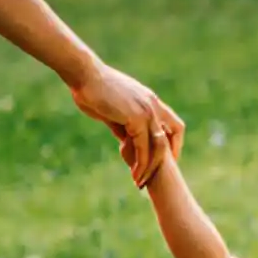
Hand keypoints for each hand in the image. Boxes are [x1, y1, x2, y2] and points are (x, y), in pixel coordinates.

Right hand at [68, 58, 182, 184]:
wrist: (84, 75)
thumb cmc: (92, 89)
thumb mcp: (113, 110)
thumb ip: (123, 125)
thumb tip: (126, 141)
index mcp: (150, 101)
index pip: (173, 124)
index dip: (174, 144)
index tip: (166, 161)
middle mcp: (153, 105)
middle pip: (171, 137)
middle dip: (164, 161)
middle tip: (153, 177)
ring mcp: (147, 111)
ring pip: (159, 146)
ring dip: (150, 167)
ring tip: (139, 182)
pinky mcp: (136, 118)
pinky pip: (143, 147)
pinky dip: (140, 163)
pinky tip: (133, 173)